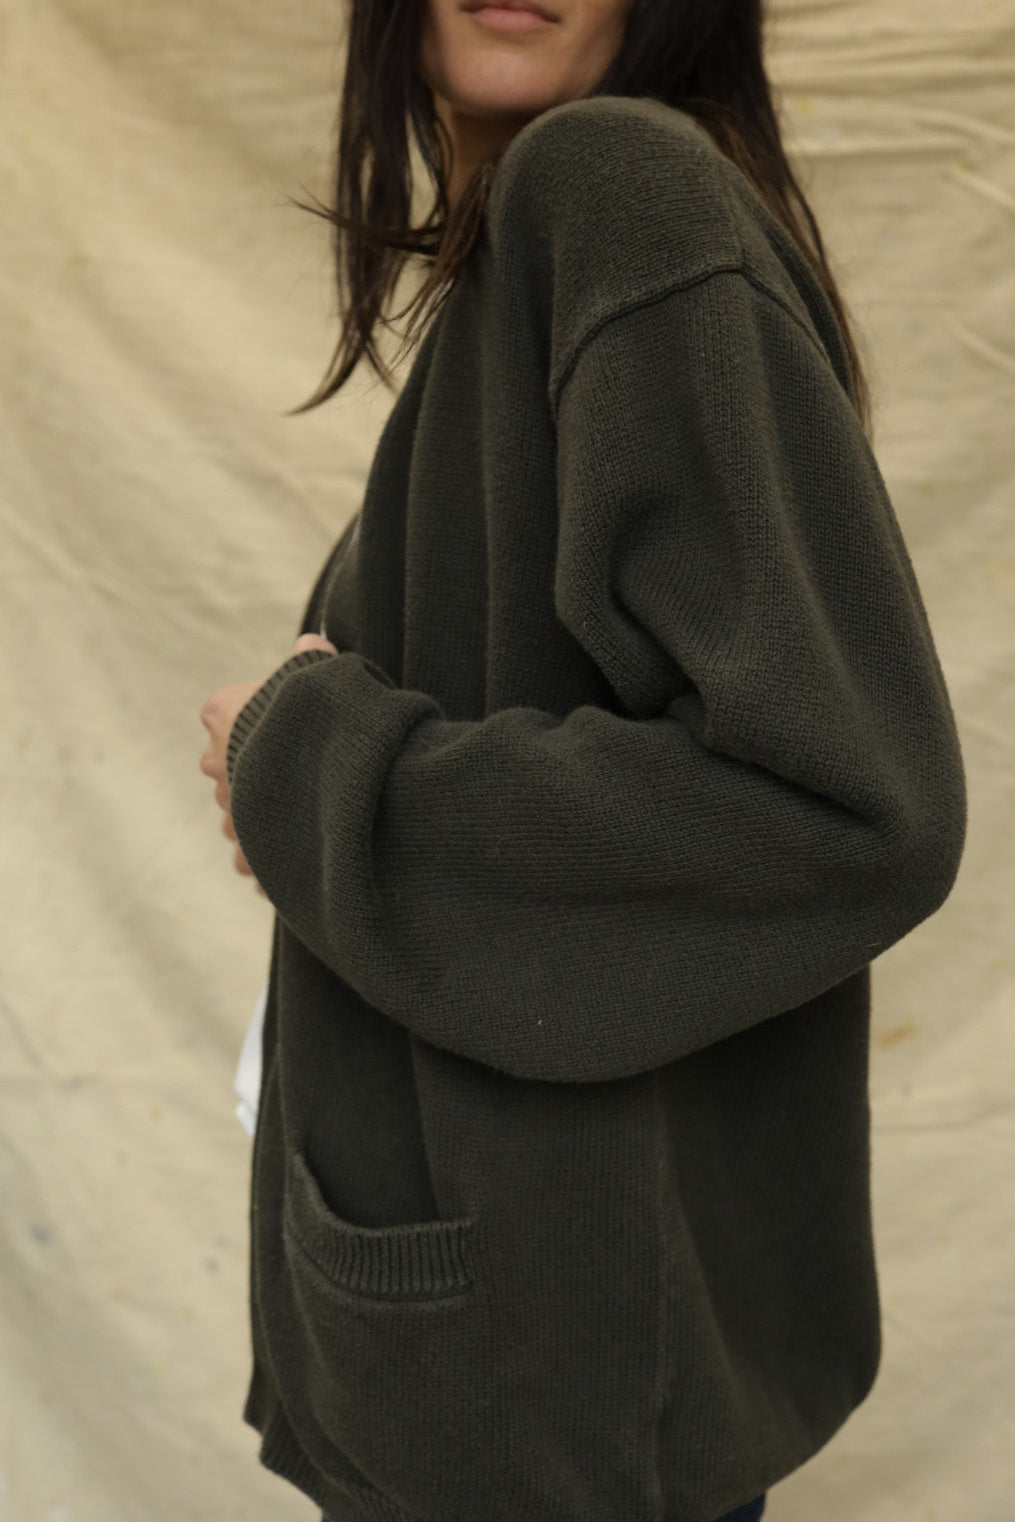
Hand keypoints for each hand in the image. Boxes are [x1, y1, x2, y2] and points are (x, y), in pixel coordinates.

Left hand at [197, 635, 338, 894]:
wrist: (329, 780)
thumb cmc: (321, 720)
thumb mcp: (322, 675)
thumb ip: (313, 659)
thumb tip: (312, 641)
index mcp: (223, 714)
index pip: (222, 711)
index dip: (252, 718)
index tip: (282, 725)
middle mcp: (214, 763)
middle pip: (226, 765)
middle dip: (253, 770)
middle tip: (296, 770)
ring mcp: (227, 810)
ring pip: (236, 814)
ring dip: (262, 814)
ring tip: (303, 814)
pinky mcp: (245, 852)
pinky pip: (253, 858)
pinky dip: (271, 858)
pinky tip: (299, 851)